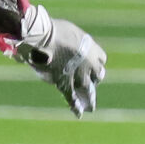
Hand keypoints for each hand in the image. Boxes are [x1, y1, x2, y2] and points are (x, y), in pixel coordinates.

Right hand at [0, 0, 105, 115]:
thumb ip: (71, 40)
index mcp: (92, 49)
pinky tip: (79, 114)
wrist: (43, 37)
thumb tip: (67, 42)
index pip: (101, 59)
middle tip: (93, 84)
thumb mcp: (69, 31)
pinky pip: (71, 97)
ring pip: (87, 89)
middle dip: (94, 79)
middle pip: (97, 75)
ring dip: (89, 97)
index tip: (93, 65)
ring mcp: (78, 75)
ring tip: (91, 106)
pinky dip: (75, 107)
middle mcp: (89, 64)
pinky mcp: (65, 83)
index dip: (96, 63)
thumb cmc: (53, 29)